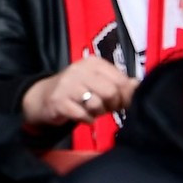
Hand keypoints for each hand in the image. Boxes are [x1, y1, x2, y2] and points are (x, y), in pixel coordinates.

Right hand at [20, 57, 135, 127]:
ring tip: (90, 110)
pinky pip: (82, 115)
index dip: (124, 95)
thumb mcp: (99, 84)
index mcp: (93, 63)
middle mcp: (80, 69)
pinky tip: (82, 116)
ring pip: (96, 103)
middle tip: (103, 107)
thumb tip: (138, 86)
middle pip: (111, 92)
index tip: (117, 102)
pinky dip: (86, 120)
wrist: (43, 97)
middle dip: (111, 105)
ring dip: (97, 112)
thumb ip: (119, 85)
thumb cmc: (78, 91)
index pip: (121, 80)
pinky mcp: (58, 101)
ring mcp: (67, 84)